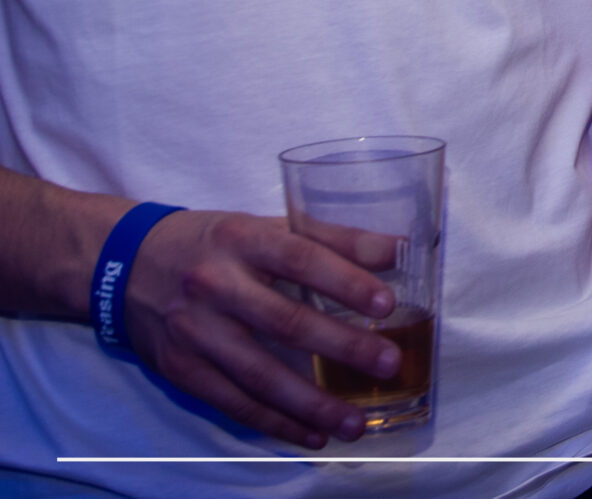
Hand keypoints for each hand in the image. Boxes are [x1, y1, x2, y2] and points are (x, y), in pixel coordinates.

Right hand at [122, 207, 403, 448]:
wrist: (124, 264)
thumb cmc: (214, 243)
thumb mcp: (265, 225)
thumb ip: (331, 237)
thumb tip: (398, 248)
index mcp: (243, 240)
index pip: (300, 259)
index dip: (344, 282)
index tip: (387, 304)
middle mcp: (215, 286)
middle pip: (284, 322)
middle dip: (342, 347)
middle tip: (388, 364)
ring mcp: (194, 332)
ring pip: (259, 375)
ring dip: (311, 404)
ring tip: (355, 423)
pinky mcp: (181, 369)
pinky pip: (233, 403)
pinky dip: (275, 423)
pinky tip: (311, 435)